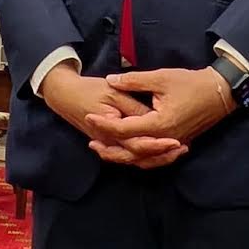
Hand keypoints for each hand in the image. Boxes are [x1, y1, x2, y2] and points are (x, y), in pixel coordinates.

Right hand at [36, 65, 185, 168]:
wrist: (64, 94)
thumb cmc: (89, 89)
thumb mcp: (114, 92)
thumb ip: (134, 107)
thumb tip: (157, 117)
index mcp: (111, 130)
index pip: (139, 143)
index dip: (159, 144)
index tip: (177, 141)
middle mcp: (110, 142)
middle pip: (139, 157)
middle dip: (162, 155)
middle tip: (183, 148)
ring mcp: (109, 144)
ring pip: (135, 159)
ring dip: (155, 158)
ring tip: (176, 151)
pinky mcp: (110, 143)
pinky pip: (129, 155)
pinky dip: (145, 155)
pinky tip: (160, 149)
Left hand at [89, 66, 236, 165]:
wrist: (221, 92)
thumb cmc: (192, 83)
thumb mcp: (161, 77)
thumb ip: (134, 81)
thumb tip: (111, 80)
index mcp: (159, 123)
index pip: (125, 129)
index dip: (105, 124)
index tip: (89, 117)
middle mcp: (165, 139)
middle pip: (132, 153)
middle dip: (110, 149)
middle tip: (90, 142)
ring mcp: (173, 144)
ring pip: (143, 160)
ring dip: (123, 157)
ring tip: (105, 151)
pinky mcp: (178, 144)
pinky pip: (155, 158)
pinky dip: (140, 158)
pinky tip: (129, 152)